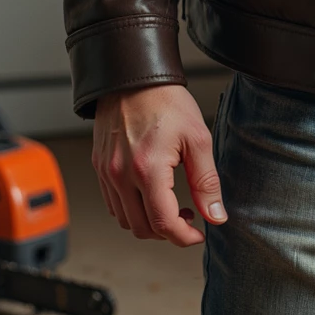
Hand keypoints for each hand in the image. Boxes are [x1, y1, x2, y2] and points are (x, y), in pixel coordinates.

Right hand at [92, 83, 226, 246]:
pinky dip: (131, 210)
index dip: (185, 236)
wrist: (134, 77)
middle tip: (188, 218)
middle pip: (142, 228)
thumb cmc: (166, 101)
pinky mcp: (100, 167)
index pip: (164, 223)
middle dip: (168, 233)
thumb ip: (206, 182)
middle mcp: (120, 175)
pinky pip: (113, 204)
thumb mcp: (197, 139)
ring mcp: (107, 172)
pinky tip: (150, 195)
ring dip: (148, 223)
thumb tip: (215, 215)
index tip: (199, 233)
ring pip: (124, 220)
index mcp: (147, 169)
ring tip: (171, 206)